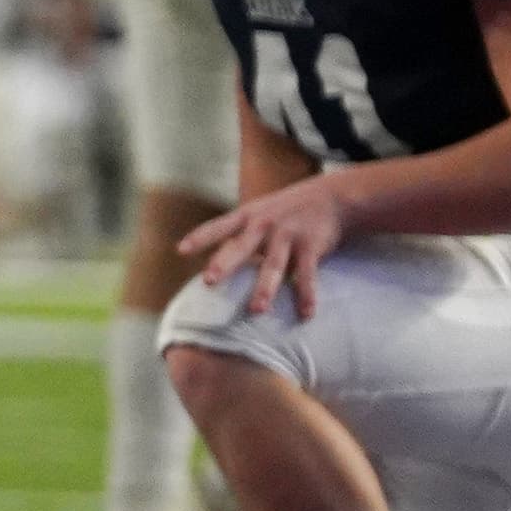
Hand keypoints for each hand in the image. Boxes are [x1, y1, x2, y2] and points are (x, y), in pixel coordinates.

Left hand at [178, 176, 348, 319]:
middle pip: (241, 247)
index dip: (200, 238)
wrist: (330, 197)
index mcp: (247, 216)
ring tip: (257, 310)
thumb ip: (237, 235)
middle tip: (208, 281)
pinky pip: (308, 274)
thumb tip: (213, 264)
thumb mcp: (258, 213)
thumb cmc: (285, 211)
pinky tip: (306, 313)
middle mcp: (264, 224)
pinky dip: (306, 294)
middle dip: (225, 264)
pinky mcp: (311, 246)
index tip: (180, 250)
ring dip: (265, 288)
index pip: (218, 227)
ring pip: (273, 265)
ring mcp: (288, 235)